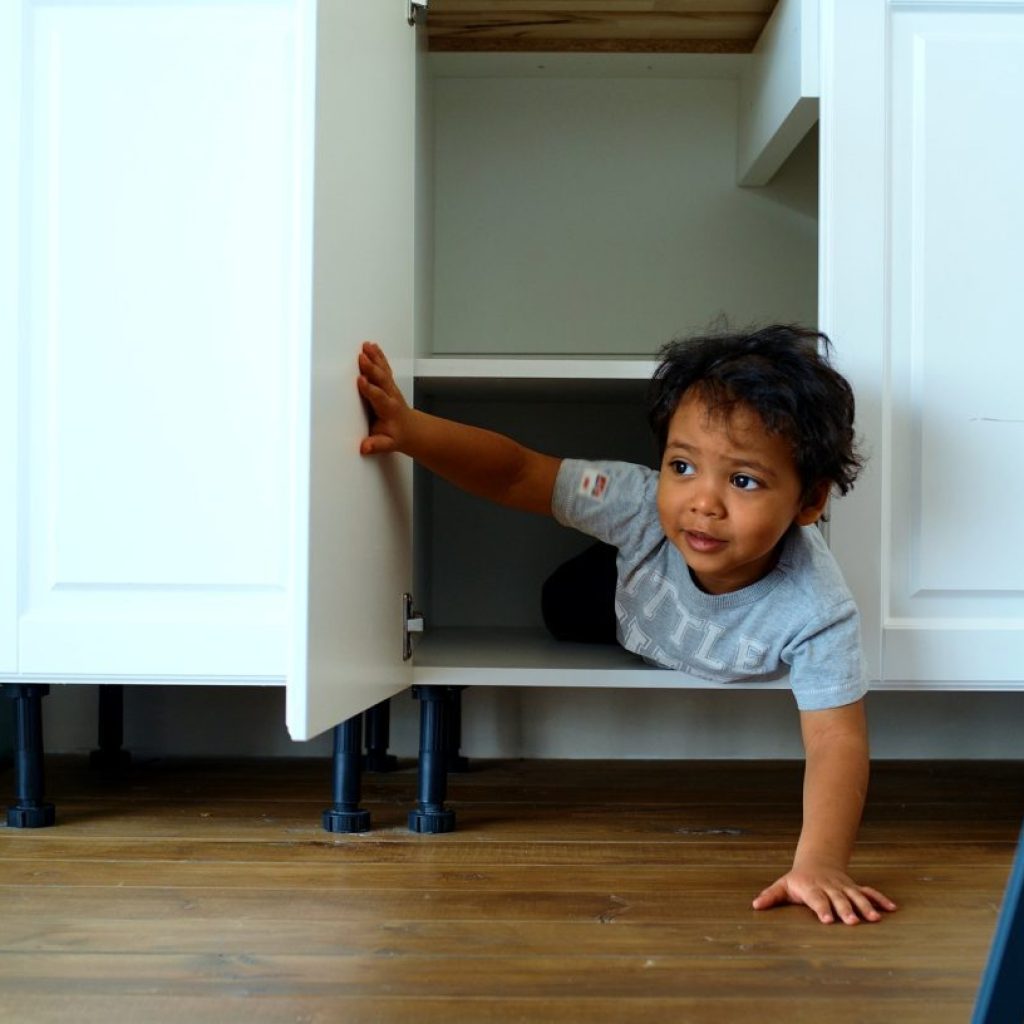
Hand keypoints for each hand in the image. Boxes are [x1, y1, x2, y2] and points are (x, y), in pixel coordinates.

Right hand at [356, 341, 410, 455]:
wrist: (413, 430)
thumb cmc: (399, 435)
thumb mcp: (389, 444)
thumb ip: (377, 445)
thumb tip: (365, 447)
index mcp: (389, 409)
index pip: (378, 397)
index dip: (370, 389)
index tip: (361, 381)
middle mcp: (391, 395)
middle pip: (381, 379)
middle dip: (371, 368)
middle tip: (362, 357)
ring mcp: (391, 387)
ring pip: (383, 370)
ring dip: (375, 358)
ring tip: (366, 346)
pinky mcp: (389, 383)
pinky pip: (384, 367)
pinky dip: (378, 356)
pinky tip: (372, 346)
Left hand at [752, 864, 896, 924]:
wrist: (817, 861)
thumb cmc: (798, 879)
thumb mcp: (783, 886)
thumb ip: (771, 896)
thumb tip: (755, 906)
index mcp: (811, 888)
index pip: (817, 899)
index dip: (822, 908)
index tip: (827, 920)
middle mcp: (830, 887)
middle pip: (838, 898)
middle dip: (846, 909)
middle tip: (853, 922)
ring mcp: (844, 887)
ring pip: (856, 896)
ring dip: (866, 907)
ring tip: (875, 919)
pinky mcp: (855, 888)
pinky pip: (869, 892)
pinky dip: (880, 899)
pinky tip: (892, 908)